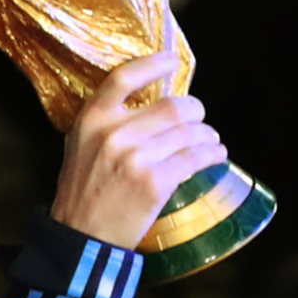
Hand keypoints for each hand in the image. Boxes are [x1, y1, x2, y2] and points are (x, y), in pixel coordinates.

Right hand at [51, 53, 227, 248]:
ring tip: (210, 140)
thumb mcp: (82, 144)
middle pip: (172, 106)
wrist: (81, 236)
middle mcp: (113, 134)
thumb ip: (108, 119)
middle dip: (195, 110)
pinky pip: (194, 159)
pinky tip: (216, 155)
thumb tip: (150, 99)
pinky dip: (212, 155)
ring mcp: (136, 159)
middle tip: (198, 117)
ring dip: (207, 135)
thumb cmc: (83, 188)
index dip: (153, 64)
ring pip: (189, 132)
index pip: (125, 77)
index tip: (172, 61)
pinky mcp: (155, 183)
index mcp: (92, 119)